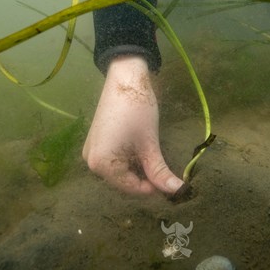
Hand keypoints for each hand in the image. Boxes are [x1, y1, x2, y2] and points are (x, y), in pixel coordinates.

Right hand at [82, 55, 184, 194]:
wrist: (125, 77)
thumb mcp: (150, 144)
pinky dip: (128, 159)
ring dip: (137, 169)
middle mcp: (91, 162)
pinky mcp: (96, 143)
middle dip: (144, 178)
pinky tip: (140, 149)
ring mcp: (91, 152)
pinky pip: (113, 160)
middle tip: (164, 168)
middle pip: (124, 182)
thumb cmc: (138, 110)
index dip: (153, 187)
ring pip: (120, 172)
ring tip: (152, 155)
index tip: (171, 182)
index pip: (131, 188)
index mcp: (101, 164)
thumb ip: (160, 171)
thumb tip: (179, 191)